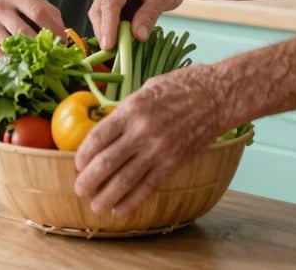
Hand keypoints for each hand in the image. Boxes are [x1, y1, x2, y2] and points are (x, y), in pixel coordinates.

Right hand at [0, 0, 66, 55]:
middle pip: (25, 32)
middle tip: (54, 54)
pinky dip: (15, 60)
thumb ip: (48, 11)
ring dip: (29, 55)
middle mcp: (0, 8)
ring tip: (41, 59)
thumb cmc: (10, 1)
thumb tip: (64, 32)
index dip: (54, 29)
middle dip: (42, 45)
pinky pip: (2, 55)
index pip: (38, 13)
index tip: (65, 41)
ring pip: (13, 46)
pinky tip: (24, 61)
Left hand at [73, 64, 220, 214]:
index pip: (98, 137)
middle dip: (88, 180)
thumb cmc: (181, 86)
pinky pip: (148, 187)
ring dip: (106, 196)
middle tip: (80, 189)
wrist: (216, 96)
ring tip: (96, 205)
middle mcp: (142, 131)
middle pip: (106, 163)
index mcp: (132, 109)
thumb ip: (127, 110)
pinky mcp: (173, 163)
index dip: (84, 154)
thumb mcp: (147, 89)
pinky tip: (121, 208)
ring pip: (124, 181)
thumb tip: (108, 127)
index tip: (78, 163)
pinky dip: (132, 201)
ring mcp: (158, 150)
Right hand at [89, 0, 200, 47]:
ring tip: (119, 49)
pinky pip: (111, 18)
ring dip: (108, 32)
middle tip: (112, 52)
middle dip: (104, 31)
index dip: (108, 25)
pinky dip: (115, 31)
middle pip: (100, 9)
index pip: (111, 2)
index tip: (108, 45)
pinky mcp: (116, 1)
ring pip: (102, 15)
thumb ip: (149, 15)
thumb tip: (137, 36)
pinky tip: (123, 42)